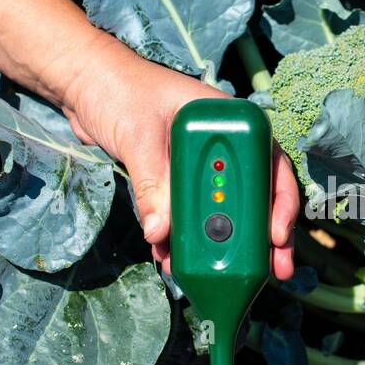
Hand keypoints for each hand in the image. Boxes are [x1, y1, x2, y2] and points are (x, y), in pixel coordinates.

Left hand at [60, 31, 298, 279]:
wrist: (84, 85)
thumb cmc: (118, 90)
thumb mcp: (138, 136)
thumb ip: (152, 184)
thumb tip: (160, 234)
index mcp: (227, 120)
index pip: (269, 163)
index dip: (280, 202)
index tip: (276, 235)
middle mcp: (221, 145)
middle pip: (253, 195)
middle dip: (261, 237)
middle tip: (273, 271)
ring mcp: (198, 166)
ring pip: (221, 211)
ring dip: (221, 246)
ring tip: (223, 279)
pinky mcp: (175, 182)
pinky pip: (187, 216)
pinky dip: (183, 240)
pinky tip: (175, 261)